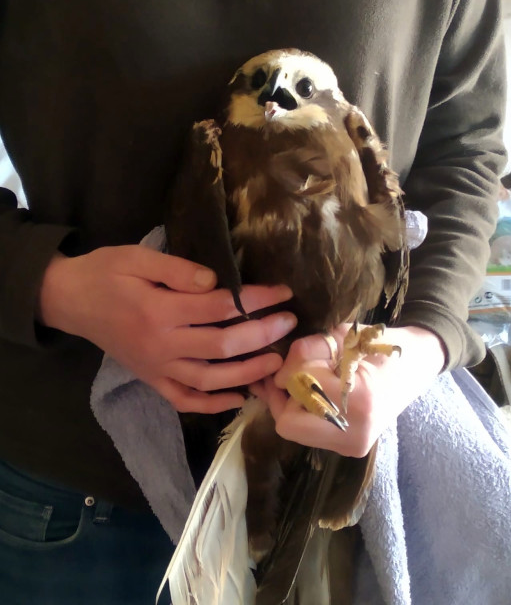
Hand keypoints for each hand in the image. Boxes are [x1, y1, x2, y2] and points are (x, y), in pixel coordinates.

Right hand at [38, 245, 295, 412]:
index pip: (220, 308)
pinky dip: (212, 404)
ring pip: (210, 380)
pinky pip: (184, 399)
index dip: (255, 300)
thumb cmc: (106, 272)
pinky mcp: (151, 379)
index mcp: (159, 311)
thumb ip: (177, 269)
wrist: (69, 300)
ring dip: (247, 374)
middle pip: (222, 347)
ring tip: (276, 362)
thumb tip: (215, 281)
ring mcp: (156, 368)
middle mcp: (161, 346)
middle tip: (290, 322)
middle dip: (262, 335)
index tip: (282, 291)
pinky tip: (238, 399)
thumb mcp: (137, 258)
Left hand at [253, 324, 444, 456]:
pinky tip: (316, 395)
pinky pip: (310, 433)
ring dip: (294, 405)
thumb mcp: (343, 336)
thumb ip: (307, 351)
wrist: (418, 364)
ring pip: (295, 431)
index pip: (299, 390)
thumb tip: (276, 373)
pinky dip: (306, 413)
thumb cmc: (381, 344)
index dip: (291, 369)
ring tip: (308, 383)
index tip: (297, 357)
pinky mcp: (351, 448)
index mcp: (358, 400)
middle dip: (286, 396)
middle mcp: (355, 433)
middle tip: (293, 375)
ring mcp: (354, 446)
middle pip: (289, 423)